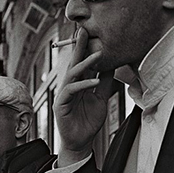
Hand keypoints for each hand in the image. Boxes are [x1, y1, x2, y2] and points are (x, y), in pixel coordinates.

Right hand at [53, 27, 113, 165]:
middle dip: (79, 47)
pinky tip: (95, 82)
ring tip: (98, 54)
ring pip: (72, 74)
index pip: (82, 62)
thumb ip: (105, 82)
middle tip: (84, 31)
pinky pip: (72, 91)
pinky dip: (84, 85)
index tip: (91, 33)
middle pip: (73, 62)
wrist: (81, 142)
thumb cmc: (88, 122)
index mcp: (78, 83)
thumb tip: (112, 65)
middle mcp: (69, 86)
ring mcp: (64, 94)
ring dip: (85, 63)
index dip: (85, 48)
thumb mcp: (101, 98)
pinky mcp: (61, 104)